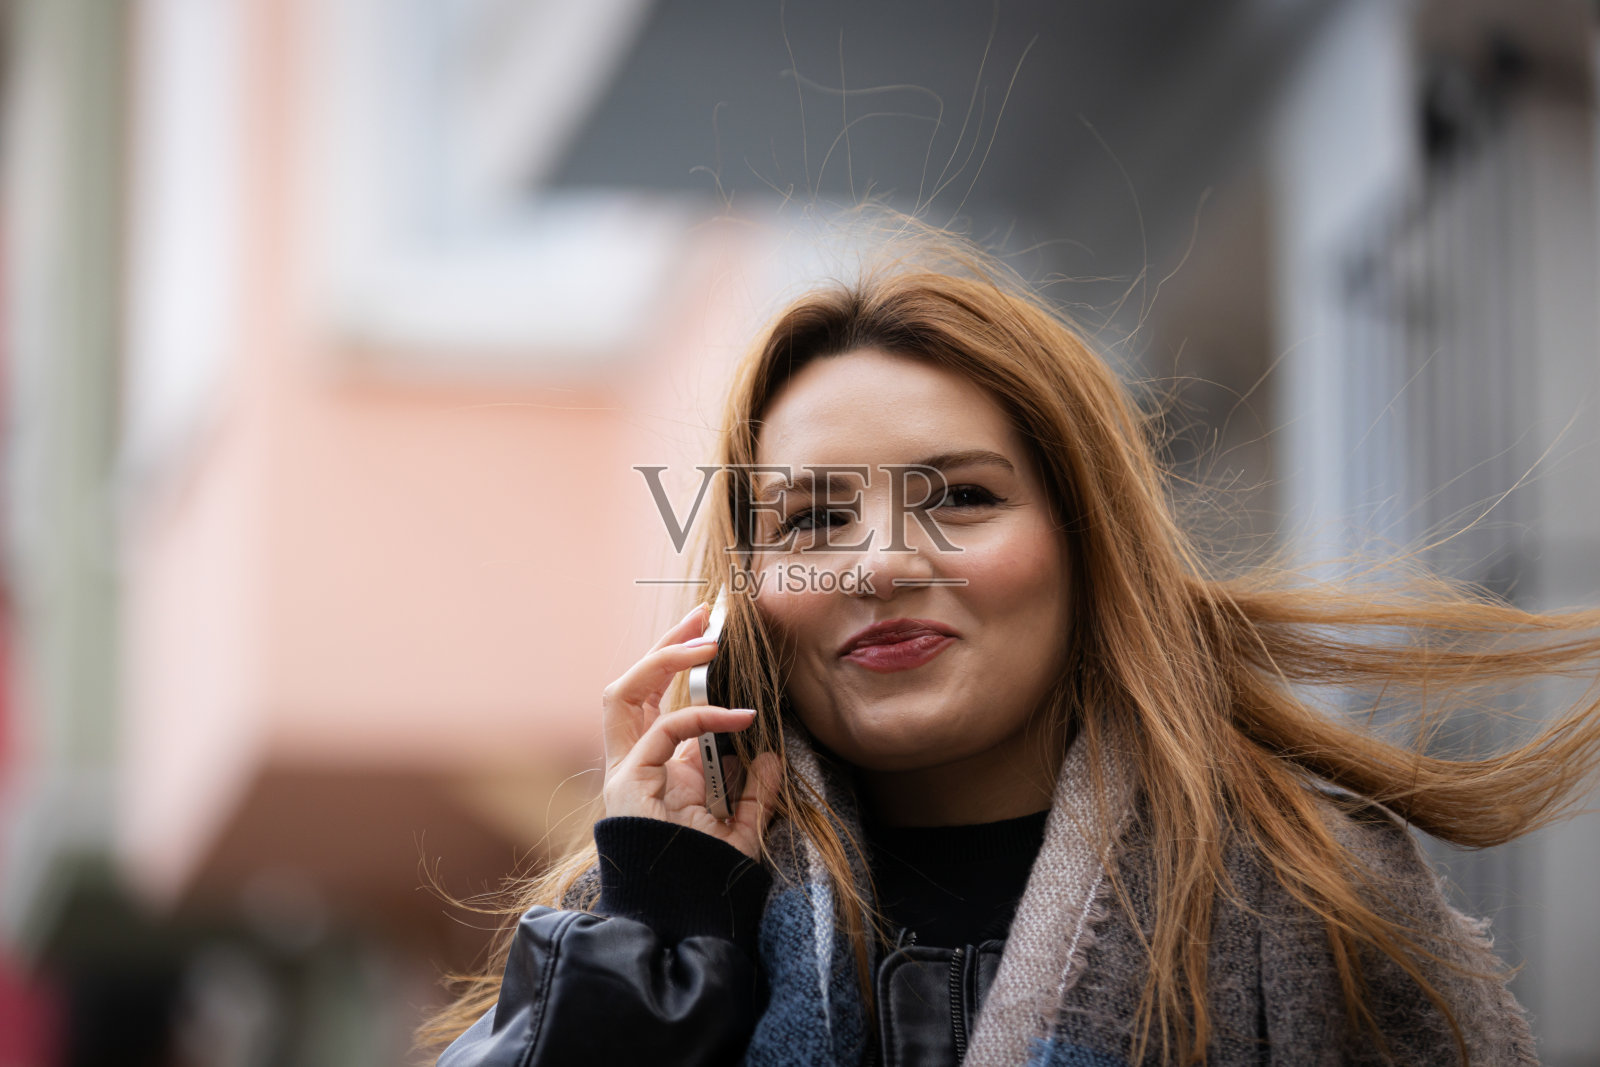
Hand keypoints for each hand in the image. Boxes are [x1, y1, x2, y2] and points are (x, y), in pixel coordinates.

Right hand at [601, 603, 781, 859]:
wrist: (685, 920)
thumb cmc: (707, 882)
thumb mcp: (741, 830)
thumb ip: (754, 794)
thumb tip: (769, 756)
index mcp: (654, 770)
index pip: (655, 701)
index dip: (680, 665)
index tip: (715, 634)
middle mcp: (632, 765)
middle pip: (631, 685)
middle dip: (663, 643)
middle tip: (703, 614)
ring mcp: (625, 773)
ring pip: (623, 693)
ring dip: (663, 659)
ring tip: (706, 639)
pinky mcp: (629, 785)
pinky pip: (664, 731)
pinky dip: (703, 715)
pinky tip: (740, 717)